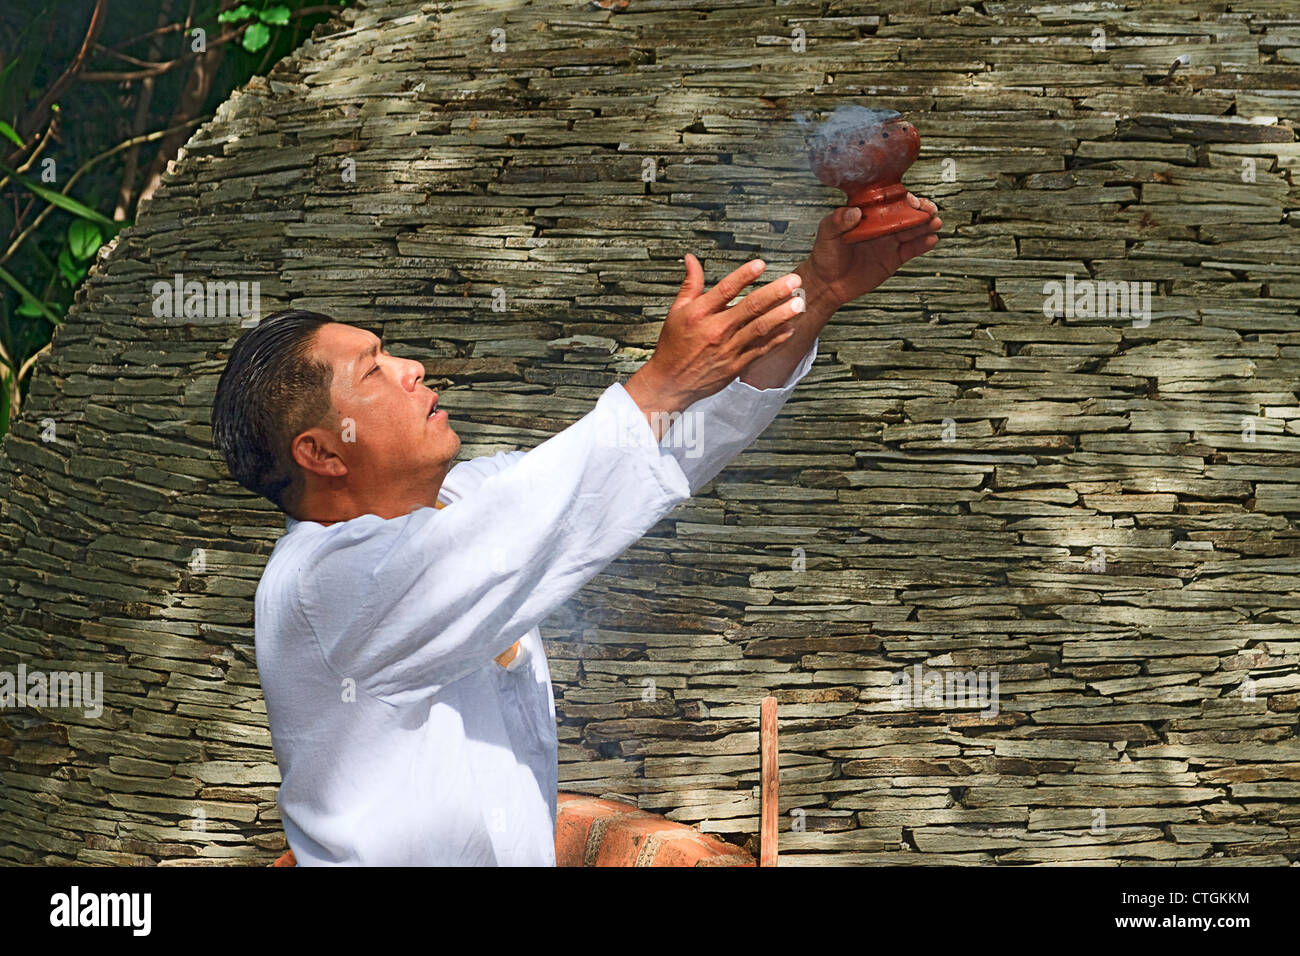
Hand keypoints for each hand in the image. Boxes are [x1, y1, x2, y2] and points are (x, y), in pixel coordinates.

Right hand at [625, 254, 805, 425]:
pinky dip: (777, 339)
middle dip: (775, 293)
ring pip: (760, 329)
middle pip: (749, 308)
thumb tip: (692, 259)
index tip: (761, 264)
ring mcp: (728, 349)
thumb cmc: (674, 345)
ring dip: (782, 315)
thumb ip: (691, 284)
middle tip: (794, 280)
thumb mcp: (676, 311)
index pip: (725, 290)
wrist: (671, 383)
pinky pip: (760, 349)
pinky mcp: (736, 365)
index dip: (744, 275)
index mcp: (699, 314)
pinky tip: (790, 327)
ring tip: (799, 303)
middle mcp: (715, 330)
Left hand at [797, 192, 941, 309]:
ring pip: (913, 230)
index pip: (888, 202)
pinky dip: (922, 244)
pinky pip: (911, 250)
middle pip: (906, 214)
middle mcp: (882, 226)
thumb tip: (854, 212)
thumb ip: (837, 221)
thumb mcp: (826, 234)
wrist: (828, 283)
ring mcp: (889, 242)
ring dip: (926, 224)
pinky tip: (931, 239)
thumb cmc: (824, 255)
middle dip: (920, 210)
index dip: (902, 199)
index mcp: (868, 214)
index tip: (910, 200)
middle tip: (929, 209)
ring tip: (935, 222)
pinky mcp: (894, 259)